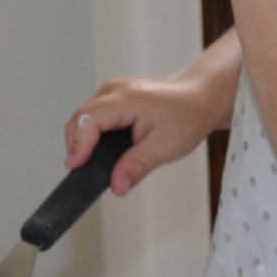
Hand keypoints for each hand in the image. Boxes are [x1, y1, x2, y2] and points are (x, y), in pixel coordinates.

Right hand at [65, 41, 238, 195]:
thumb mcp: (165, 147)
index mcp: (125, 98)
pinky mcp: (114, 98)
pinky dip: (92, 135)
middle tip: (83, 173)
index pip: (88, 119)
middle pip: (80, 118)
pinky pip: (93, 117)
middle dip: (77, 145)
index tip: (76, 166)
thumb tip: (116, 186)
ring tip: (92, 164)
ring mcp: (112, 91)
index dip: (78, 144)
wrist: (200, 97)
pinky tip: (101, 151)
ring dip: (83, 141)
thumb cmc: (188, 116)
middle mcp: (114, 90)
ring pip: (84, 118)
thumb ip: (137, 166)